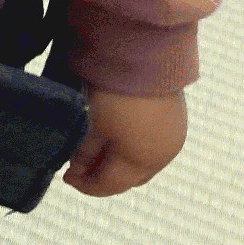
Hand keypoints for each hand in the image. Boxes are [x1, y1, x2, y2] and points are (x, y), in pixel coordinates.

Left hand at [64, 89, 187, 195]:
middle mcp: (162, 157)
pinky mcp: (177, 122)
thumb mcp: (96, 126)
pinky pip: (154, 147)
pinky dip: (135, 150)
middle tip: (80, 168)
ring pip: (144, 164)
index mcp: (141, 162)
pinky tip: (119, 138)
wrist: (148, 58)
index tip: (67, 178)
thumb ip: (86, 152)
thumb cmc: (116, 95)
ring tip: (97, 152)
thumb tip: (77, 169)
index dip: (87, 186)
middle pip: (130, 179)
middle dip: (105, 177)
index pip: (110, 185)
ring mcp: (172, 139)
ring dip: (121, 164)